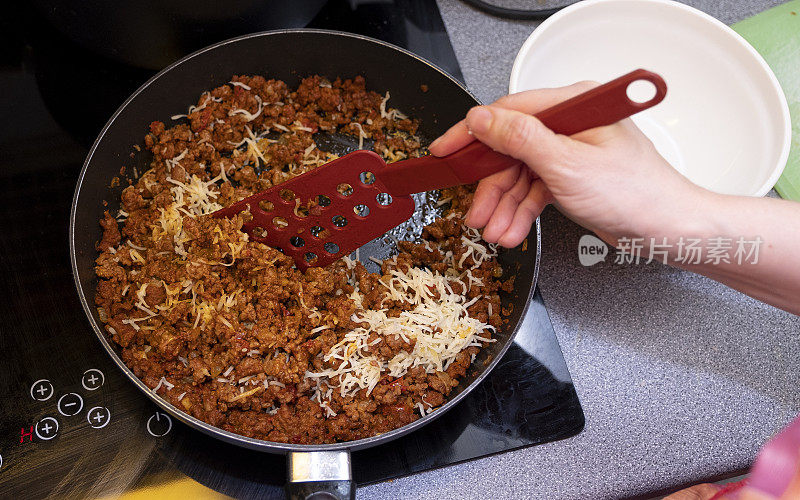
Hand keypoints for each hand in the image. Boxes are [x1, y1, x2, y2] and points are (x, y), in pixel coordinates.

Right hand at [429, 82, 705, 247]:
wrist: (667, 230)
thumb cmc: (635, 193)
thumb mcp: (568, 165)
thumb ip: (521, 139)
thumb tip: (482, 119)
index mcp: (574, 105)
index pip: (508, 112)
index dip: (472, 134)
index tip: (446, 150)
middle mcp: (570, 124)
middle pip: (510, 149)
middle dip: (491, 186)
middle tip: (475, 212)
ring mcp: (570, 151)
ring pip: (520, 174)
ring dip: (504, 205)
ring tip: (494, 231)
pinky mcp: (571, 176)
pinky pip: (535, 190)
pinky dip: (522, 211)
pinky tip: (512, 231)